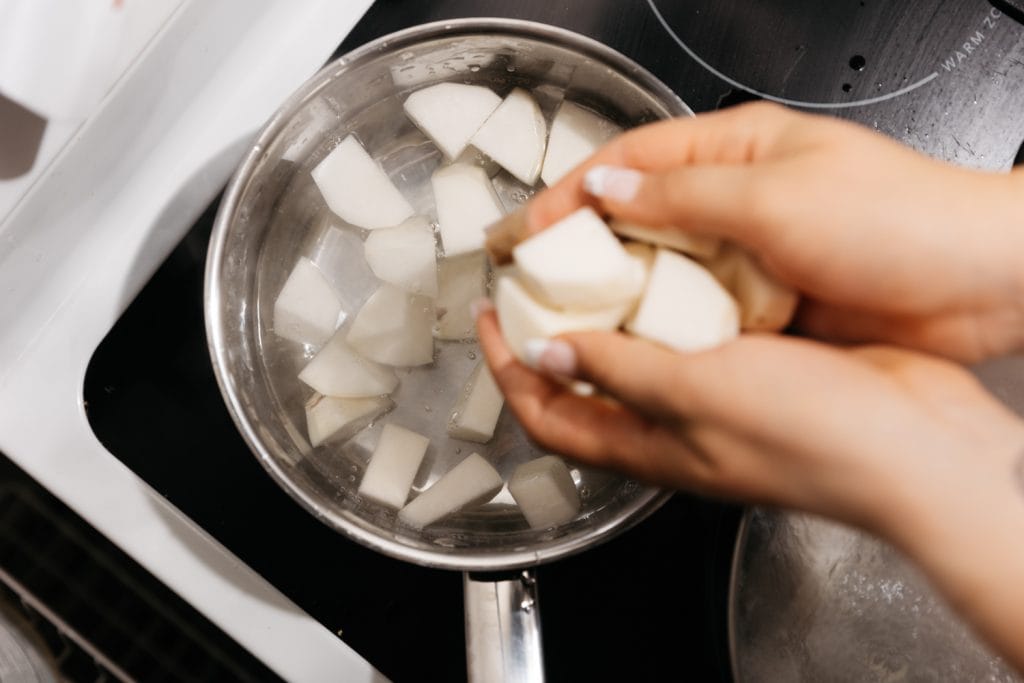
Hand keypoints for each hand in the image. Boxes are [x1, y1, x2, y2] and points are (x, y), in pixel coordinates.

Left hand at [477, 307, 1023, 533]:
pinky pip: (695, 336)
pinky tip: (676, 266)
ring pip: (641, 356)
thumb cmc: (808, 434)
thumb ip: (619, 372)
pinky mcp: (757, 371)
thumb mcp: (695, 395)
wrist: (915, 442)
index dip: (508, 370)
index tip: (488, 316)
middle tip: (537, 280)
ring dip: (611, 314)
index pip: (549, 416)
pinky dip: (673, 304)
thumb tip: (549, 353)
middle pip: (587, 386)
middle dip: (552, 335)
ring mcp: (717, 400)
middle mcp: (674, 429)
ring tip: (595, 262)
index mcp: (649, 446)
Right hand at [516, 101, 1023, 361]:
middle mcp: (734, 198)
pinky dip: (663, 328)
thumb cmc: (897, 221)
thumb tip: (607, 189)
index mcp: (734, 151)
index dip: (569, 195)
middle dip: (581, 248)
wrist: (978, 287)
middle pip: (635, 217)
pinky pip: (696, 312)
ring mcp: (747, 253)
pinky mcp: (764, 301)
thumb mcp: (776, 198)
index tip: (525, 234)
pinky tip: (631, 349)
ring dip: (618, 294)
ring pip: (661, 270)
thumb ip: (684, 196)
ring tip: (567, 323)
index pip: (628, 162)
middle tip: (530, 284)